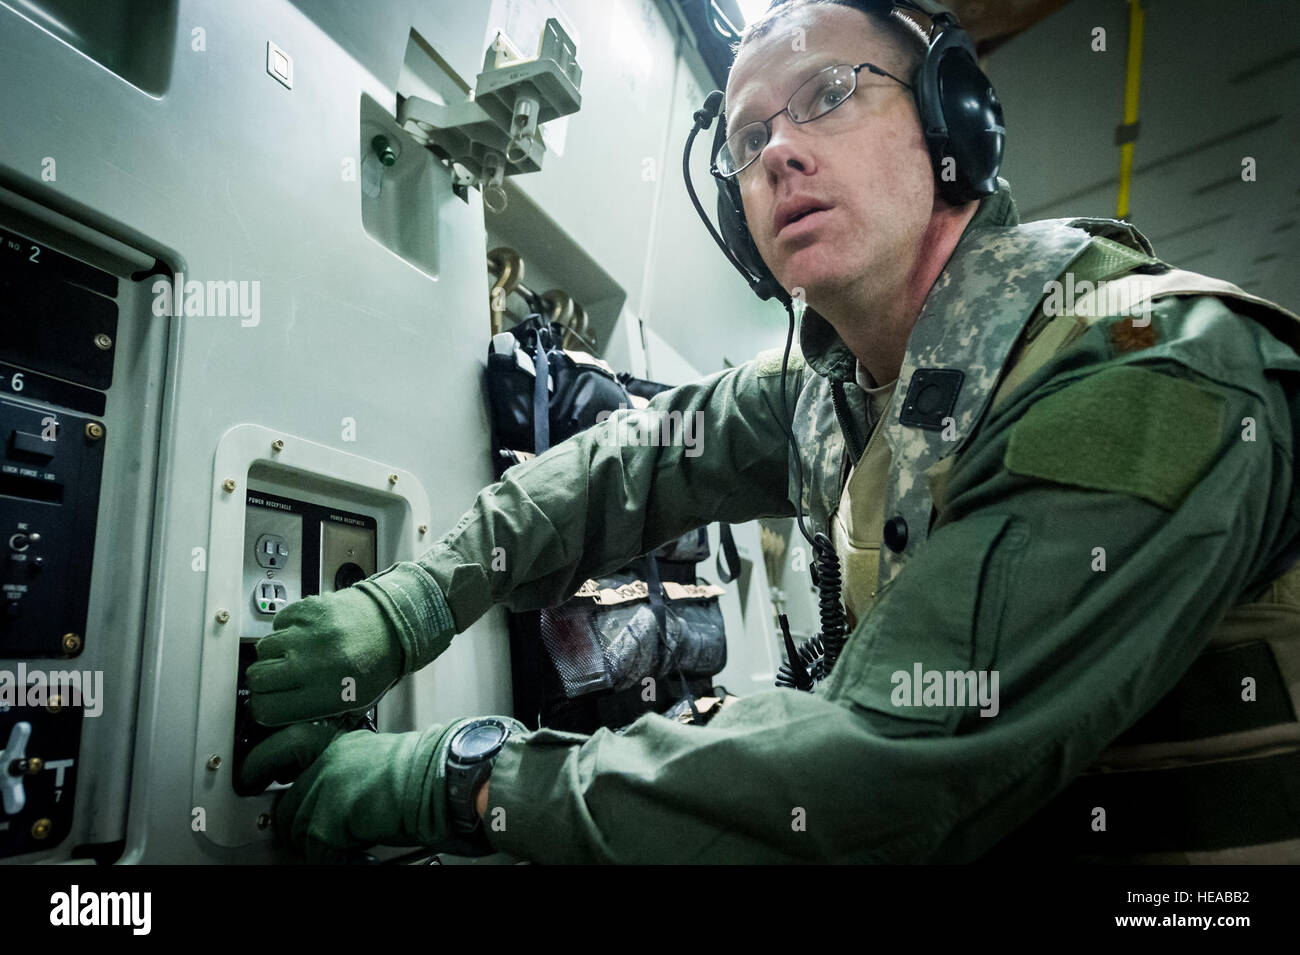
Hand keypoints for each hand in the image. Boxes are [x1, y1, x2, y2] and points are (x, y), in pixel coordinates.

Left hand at [240, 721, 460, 863]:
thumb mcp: (376, 761)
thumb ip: (345, 772)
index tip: (251, 777)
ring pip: (299, 830)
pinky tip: (362, 856)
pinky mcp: (329, 818)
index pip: (284, 750)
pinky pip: (319, 851)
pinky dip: (341, 860)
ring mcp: (324, 787)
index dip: (262, 766)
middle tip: (324, 837)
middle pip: (288, 804)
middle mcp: (326, 760)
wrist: (441, 779)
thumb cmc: (423, 772)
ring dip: (321, 845)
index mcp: (338, 743)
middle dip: (301, 825)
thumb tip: (332, 799)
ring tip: (351, 846)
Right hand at [246, 563, 455, 725]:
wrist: (396, 623)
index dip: (263, 709)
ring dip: (273, 654)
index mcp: (323, 694)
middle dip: (263, 682)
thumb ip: (313, 712)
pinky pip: (277, 622)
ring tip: (293, 654)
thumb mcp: (354, 703)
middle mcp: (310, 664)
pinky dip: (285, 629)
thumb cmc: (377, 665)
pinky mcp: (308, 609)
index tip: (269, 704)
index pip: (265, 708)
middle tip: (277, 679)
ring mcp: (307, 634)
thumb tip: (276, 714)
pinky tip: (303, 634)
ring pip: (262, 649)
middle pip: (256, 678)